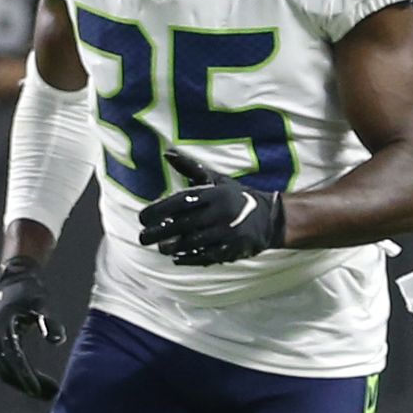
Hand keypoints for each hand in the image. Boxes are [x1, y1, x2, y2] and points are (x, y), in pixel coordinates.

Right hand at [0, 257, 64, 401]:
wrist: (14, 279)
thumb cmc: (31, 292)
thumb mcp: (42, 303)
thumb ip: (49, 321)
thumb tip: (58, 341)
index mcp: (1, 329)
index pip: (14, 359)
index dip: (26, 376)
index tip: (38, 390)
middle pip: (6, 370)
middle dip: (26, 385)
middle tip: (49, 396)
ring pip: (3, 371)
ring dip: (22, 383)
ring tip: (46, 393)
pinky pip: (2, 366)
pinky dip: (17, 376)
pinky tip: (35, 383)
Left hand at [137, 150, 286, 265]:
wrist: (270, 218)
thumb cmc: (236, 197)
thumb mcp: (217, 180)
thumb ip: (190, 168)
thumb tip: (167, 154)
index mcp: (215, 194)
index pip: (181, 202)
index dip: (158, 210)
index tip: (142, 218)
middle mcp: (221, 212)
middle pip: (183, 225)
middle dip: (159, 233)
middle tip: (143, 238)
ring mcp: (227, 232)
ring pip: (192, 242)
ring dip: (172, 247)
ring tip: (160, 248)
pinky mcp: (232, 249)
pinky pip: (206, 256)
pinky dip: (189, 259)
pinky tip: (177, 258)